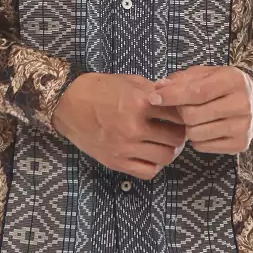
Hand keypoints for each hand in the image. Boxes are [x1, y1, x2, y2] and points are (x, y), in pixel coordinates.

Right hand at [51, 72, 188, 179]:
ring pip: (165, 157)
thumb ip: (154, 91)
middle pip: (176, 138)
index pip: (177, 114)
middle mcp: (134, 128)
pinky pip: (148, 171)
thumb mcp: (129, 81)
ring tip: (165, 142)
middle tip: (177, 129)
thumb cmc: (98, 88)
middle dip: (180, 133)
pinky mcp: (116, 162)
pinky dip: (155, 164)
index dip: (184, 114)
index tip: (183, 114)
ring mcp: (125, 148)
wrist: (67, 104)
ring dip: (170, 150)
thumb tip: (175, 98)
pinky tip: (151, 154)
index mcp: (140, 103)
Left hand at [148, 64, 252, 153]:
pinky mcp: (240, 144)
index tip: (154, 97)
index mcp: (233, 80)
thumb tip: (158, 89)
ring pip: (196, 133)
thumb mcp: (205, 74)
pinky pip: (203, 146)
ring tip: (195, 117)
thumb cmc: (222, 85)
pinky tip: (204, 127)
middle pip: (193, 115)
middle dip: (180, 112)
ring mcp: (243, 126)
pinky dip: (197, 139)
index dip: (172, 96)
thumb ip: (181, 80)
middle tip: (182, 107)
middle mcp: (242, 104)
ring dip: (188, 127)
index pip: (196, 92)